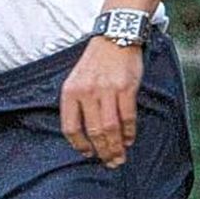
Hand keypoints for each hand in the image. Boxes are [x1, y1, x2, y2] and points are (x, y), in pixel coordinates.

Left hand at [60, 37, 142, 168]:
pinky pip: (127, 117)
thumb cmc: (96, 62)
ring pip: (110, 128)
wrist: (115, 36)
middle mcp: (86, 92)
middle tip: (110, 162)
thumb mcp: (77, 79)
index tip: (87, 153)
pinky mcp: (125, 88)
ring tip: (120, 157)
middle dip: (102, 151)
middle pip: (93, 131)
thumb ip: (78, 103)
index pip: (70, 127)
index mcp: (70, 92)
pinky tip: (129, 140)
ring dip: (116, 147)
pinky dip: (129, 132)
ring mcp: (106, 90)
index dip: (79, 144)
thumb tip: (85, 133)